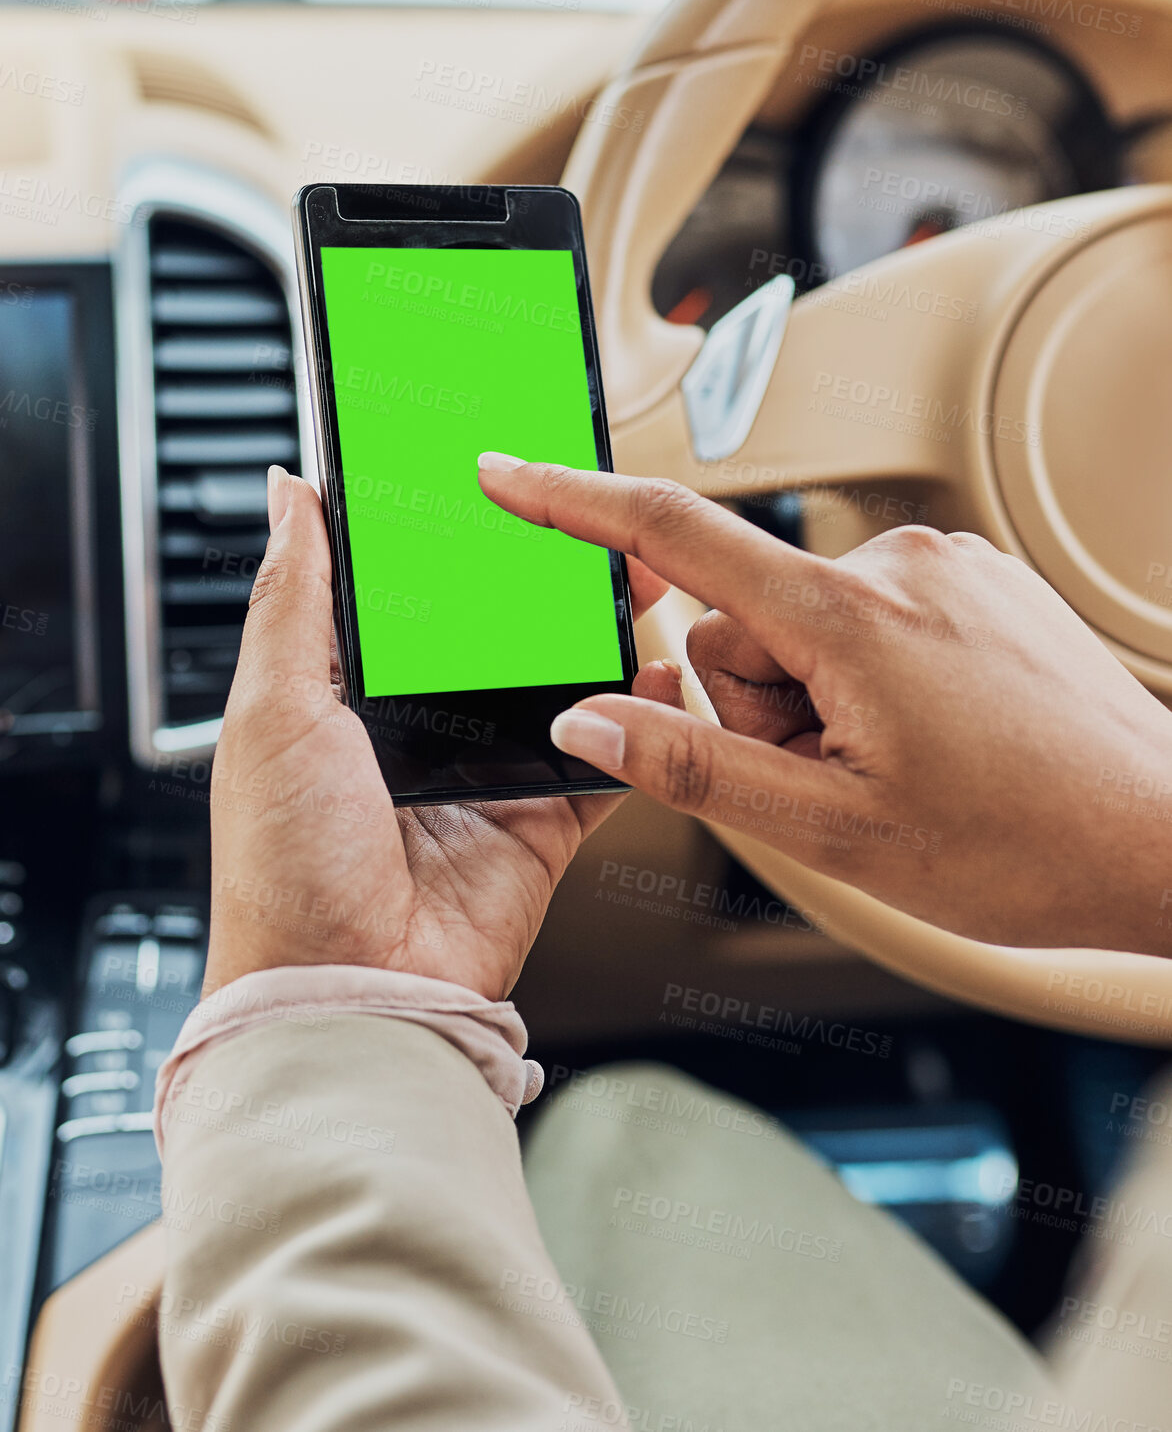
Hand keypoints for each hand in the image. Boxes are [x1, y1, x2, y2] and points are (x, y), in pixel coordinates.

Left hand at [202, 465, 675, 999]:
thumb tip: (291, 494)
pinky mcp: (541, 822)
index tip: (490, 483)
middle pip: (496, 630)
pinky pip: (603, 759)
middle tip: (585, 520)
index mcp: (348, 694)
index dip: (448, 538)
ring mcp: (486, 774)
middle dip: (542, 575)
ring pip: (559, 683)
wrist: (348, 990)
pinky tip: (659, 675)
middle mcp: (420, 729)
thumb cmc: (283, 864)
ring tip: (635, 575)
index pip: (409, 592)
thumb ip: (293, 599)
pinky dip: (636, 721)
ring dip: (596, 632)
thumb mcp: (271, 708)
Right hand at [477, 456, 1171, 957]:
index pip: (675, 533)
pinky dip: (867, 677)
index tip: (506, 472)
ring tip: (893, 764)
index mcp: (848, 615)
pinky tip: (929, 737)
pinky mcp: (976, 581)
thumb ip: (694, 768)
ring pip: (804, 625)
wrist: (1163, 840)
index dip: (574, 502)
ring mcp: (944, 567)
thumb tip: (588, 723)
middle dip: (754, 702)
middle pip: (740, 619)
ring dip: (814, 698)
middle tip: (831, 776)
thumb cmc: (1022, 847)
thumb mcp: (833, 831)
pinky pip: (868, 616)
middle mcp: (896, 563)